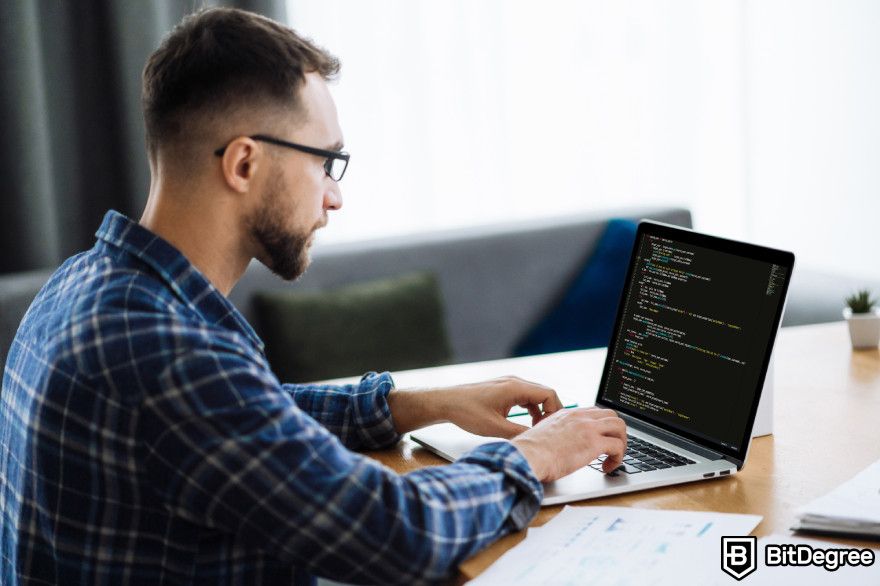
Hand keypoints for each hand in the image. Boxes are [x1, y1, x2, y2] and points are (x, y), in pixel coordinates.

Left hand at [438, 376, 564, 438]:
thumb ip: (519, 432)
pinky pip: (525, 396)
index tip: (550, 428)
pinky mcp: (504, 389)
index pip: (548, 394)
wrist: (447, 402)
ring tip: (536, 429)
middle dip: (550, 412)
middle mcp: (514, 382)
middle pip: (544, 393)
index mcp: (515, 388)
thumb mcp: (495, 427)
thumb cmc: (467, 412)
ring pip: (535, 395)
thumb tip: (537, 439)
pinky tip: (526, 422)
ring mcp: (509, 384)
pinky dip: (530, 408)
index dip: (555, 411)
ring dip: (540, 411)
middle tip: (547, 431)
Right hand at [511, 407, 626, 481]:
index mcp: (567, 414)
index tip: (601, 439)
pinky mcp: (594, 443)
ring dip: (621, 443)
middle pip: (612, 415)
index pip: (595, 412)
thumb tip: (558, 446)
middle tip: (612, 448)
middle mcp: (580, 417)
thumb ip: (556, 434)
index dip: (602, 426)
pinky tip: (606, 468)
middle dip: (616, 432)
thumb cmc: (530, 452)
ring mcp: (588, 428)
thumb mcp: (544, 434)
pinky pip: (618, 446)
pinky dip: (618, 458)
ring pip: (620, 426)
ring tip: (613, 458)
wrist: (528, 456)